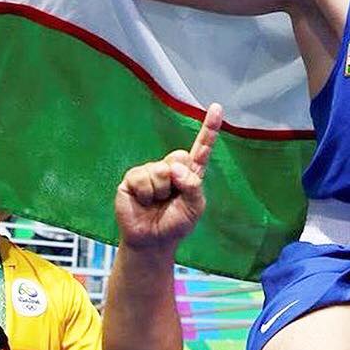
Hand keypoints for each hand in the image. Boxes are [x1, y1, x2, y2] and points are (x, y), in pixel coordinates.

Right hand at [114, 103, 222, 251]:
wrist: (153, 242)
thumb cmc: (175, 224)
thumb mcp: (195, 206)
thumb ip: (192, 185)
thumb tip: (174, 168)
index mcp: (190, 172)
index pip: (202, 147)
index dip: (209, 127)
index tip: (217, 107)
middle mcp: (170, 167)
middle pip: (180, 157)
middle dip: (178, 179)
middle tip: (170, 197)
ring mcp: (150, 171)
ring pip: (161, 170)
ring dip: (161, 191)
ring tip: (156, 202)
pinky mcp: (132, 179)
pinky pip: (142, 178)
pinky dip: (146, 194)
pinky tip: (143, 202)